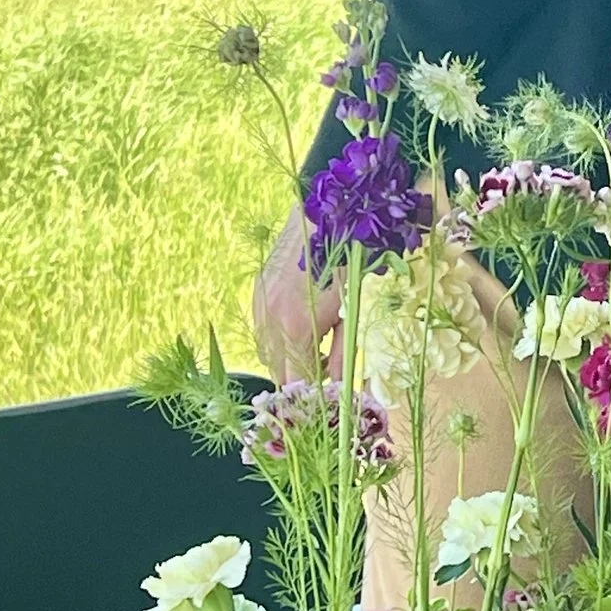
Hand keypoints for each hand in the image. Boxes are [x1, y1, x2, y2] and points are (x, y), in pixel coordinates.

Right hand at [253, 207, 342, 382]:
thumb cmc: (349, 265)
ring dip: (287, 358)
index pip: (295, 382)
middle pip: (277, 371)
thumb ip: (343, 355)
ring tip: (315, 343)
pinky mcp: (258, 291)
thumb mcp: (352, 315)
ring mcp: (260, 305)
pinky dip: (278, 337)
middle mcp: (271, 321)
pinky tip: (299, 323)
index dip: (310, 393)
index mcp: (298, 330)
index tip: (326, 394)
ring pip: (266, 352)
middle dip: (299, 377)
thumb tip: (340, 386)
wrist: (326, 217)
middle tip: (325, 368)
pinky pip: (262, 329)